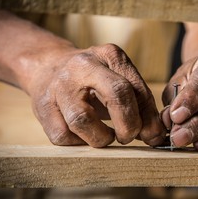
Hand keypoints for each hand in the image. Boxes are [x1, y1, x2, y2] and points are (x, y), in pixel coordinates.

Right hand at [28, 44, 165, 146]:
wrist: (48, 66)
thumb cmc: (93, 79)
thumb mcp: (118, 79)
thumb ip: (140, 104)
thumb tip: (155, 136)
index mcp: (109, 55)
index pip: (135, 88)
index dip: (148, 116)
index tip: (154, 135)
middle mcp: (83, 66)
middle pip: (116, 94)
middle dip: (129, 124)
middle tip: (129, 137)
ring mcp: (59, 86)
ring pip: (82, 120)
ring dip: (101, 138)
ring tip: (107, 137)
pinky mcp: (42, 107)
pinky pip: (63, 136)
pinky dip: (79, 143)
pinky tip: (86, 136)